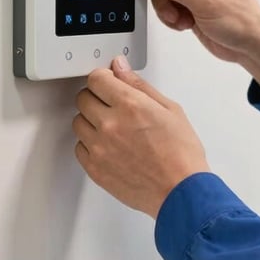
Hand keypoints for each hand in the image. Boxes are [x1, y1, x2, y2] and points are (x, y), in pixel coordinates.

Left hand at [72, 57, 208, 217]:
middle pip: (82, 98)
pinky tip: (109, 146)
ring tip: (113, 129)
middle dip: (96, 97)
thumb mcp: (169, 109)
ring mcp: (99, 147)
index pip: (96, 78)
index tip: (109, 83)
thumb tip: (120, 67)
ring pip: (78, 121)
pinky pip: (79, 147)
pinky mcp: (95, 168)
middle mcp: (110, 124)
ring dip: (91, 120)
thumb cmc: (181, 153)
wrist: (180, 192)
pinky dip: (90, 144)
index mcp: (130, 104)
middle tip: (113, 106)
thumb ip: (139, 85)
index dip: (103, 78)